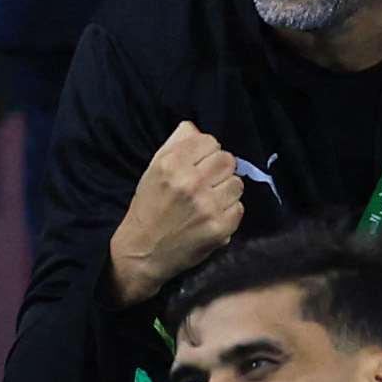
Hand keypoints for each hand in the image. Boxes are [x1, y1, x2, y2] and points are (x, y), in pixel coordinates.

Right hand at [109, 118, 250, 302]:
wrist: (141, 254)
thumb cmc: (147, 209)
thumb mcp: (153, 171)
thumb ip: (175, 145)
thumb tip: (194, 127)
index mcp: (171, 164)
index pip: (210, 141)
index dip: (207, 153)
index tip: (199, 165)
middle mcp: (190, 182)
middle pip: (228, 160)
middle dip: (219, 170)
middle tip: (207, 183)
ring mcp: (207, 205)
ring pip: (237, 183)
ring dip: (226, 191)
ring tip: (209, 201)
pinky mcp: (220, 227)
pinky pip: (239, 207)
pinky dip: (228, 212)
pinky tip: (211, 217)